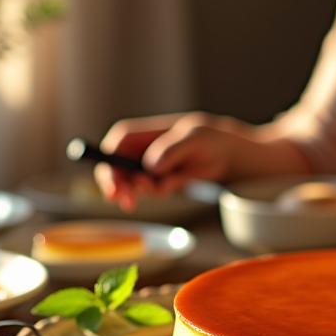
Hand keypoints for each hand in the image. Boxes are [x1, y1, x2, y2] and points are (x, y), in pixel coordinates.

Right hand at [96, 113, 236, 210]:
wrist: (226, 154)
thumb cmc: (208, 137)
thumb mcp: (194, 138)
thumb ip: (171, 149)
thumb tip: (150, 166)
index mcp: (140, 133)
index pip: (115, 147)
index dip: (110, 166)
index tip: (115, 187)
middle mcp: (139, 150)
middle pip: (116, 169)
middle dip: (118, 187)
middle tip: (129, 203)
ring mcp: (147, 167)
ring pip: (132, 184)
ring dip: (145, 190)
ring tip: (169, 181)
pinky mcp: (158, 180)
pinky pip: (153, 191)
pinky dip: (163, 190)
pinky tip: (179, 179)